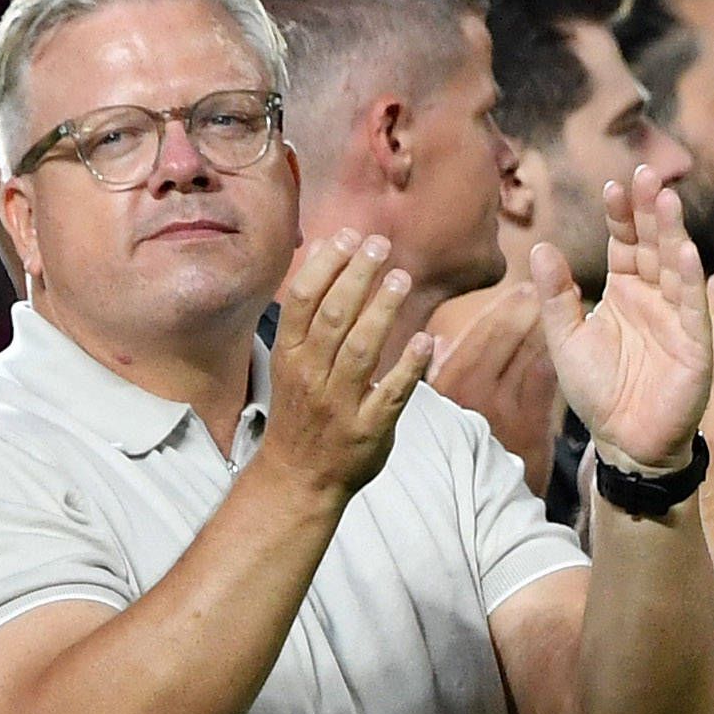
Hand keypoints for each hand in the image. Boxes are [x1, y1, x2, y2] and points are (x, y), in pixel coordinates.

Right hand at [265, 232, 436, 497]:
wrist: (298, 477)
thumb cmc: (301, 412)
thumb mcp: (290, 364)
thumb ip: (308, 319)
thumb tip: (328, 258)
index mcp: (289, 356)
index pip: (303, 300)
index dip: (325, 264)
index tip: (348, 236)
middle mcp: (310, 376)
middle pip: (333, 317)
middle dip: (357, 276)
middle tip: (381, 245)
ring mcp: (339, 404)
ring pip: (360, 350)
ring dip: (382, 311)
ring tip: (402, 278)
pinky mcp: (367, 430)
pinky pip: (390, 394)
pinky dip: (408, 368)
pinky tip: (424, 341)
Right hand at [420, 280, 561, 464]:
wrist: (486, 507)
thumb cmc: (459, 456)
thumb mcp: (440, 415)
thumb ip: (442, 378)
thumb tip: (438, 342)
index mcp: (448, 389)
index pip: (476, 338)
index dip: (499, 311)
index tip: (517, 289)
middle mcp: (475, 396)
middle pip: (502, 341)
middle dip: (523, 310)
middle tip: (539, 287)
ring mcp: (505, 411)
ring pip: (528, 357)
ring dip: (542, 328)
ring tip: (558, 305)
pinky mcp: (532, 428)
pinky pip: (545, 383)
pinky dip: (553, 358)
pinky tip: (564, 343)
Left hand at [529, 169, 710, 466]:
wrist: (624, 444)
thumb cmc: (598, 394)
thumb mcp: (566, 341)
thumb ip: (556, 297)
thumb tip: (540, 248)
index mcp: (625, 291)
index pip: (625, 242)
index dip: (621, 216)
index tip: (614, 187)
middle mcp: (654, 298)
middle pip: (654, 244)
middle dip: (651, 211)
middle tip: (647, 174)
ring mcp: (678, 319)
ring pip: (676, 267)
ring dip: (673, 234)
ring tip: (667, 200)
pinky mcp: (695, 346)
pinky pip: (693, 309)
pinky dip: (689, 281)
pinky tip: (684, 253)